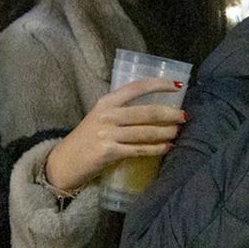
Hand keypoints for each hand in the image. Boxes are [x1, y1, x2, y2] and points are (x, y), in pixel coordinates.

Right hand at [44, 78, 185, 193]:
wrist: (64, 162)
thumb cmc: (86, 139)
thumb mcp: (100, 117)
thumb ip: (121, 111)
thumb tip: (154, 109)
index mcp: (106, 102)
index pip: (136, 87)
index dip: (158, 85)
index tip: (177, 86)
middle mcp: (107, 115)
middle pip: (146, 112)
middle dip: (169, 113)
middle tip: (184, 116)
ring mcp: (107, 133)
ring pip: (145, 131)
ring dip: (166, 132)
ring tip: (178, 132)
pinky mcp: (109, 152)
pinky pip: (140, 149)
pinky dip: (157, 148)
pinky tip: (167, 147)